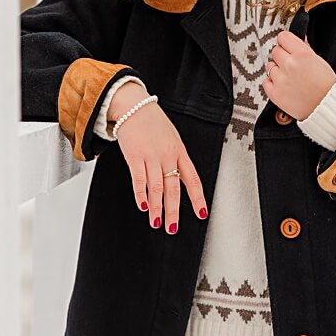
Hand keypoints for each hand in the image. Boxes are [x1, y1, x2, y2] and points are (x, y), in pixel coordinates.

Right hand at [110, 84, 208, 234]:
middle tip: (172, 228)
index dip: (198, 198)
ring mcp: (151, 156)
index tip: (201, 213)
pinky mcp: (135, 156)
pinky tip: (143, 206)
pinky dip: (141, 194)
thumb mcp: (172, 139)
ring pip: (157, 187)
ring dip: (157, 208)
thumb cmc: (153, 124)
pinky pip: (139, 179)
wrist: (135, 107)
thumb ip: (176, 159)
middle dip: (174, 211)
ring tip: (157, 222)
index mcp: (181, 152)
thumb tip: (178, 181)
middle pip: (174, 188)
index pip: (193, 179)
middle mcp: (168, 156)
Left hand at [261, 31, 335, 121]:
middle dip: (282, 57)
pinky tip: (283, 85)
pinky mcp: (275, 93)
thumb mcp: (320, 61)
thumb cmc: (327, 86)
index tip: (287, 47)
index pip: (283, 37)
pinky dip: (272, 83)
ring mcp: (281, 80)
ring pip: (269, 66)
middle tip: (291, 65)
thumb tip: (299, 40)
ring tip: (289, 77)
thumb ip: (306, 49)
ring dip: (277, 70)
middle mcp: (290, 65)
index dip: (286, 43)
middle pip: (275, 51)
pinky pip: (265, 82)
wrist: (327, 106)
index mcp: (302, 55)